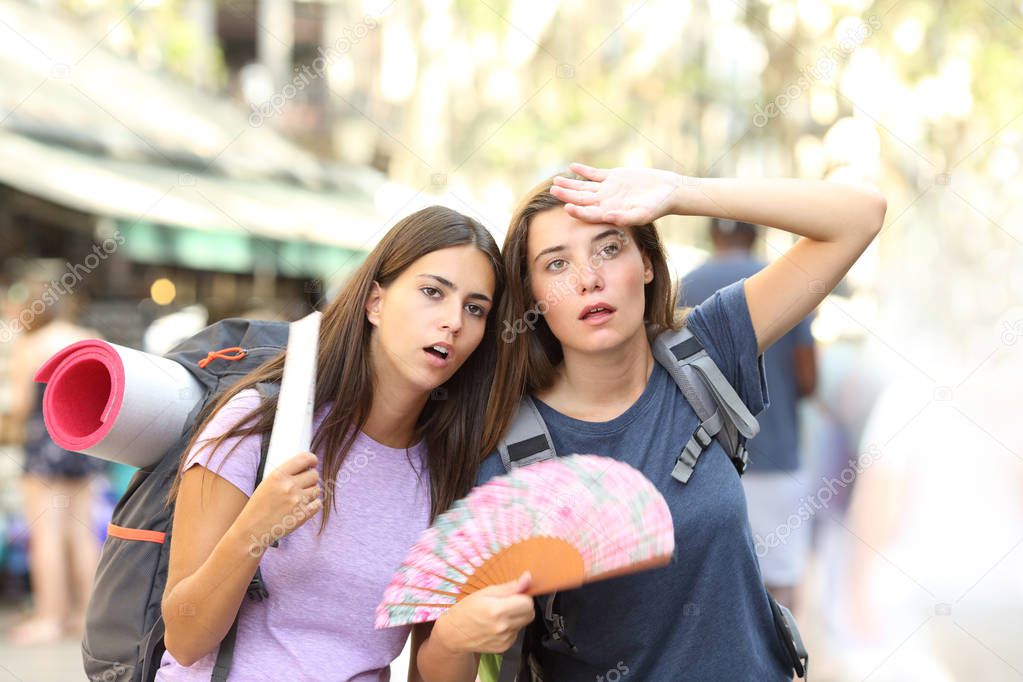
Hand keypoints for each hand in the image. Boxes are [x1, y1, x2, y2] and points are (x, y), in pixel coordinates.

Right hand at [235, 451, 321, 555]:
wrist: (252, 530)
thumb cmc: (257, 507)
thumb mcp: (266, 484)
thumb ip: (284, 475)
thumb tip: (304, 468)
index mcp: (278, 476)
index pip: (304, 459)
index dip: (312, 459)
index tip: (313, 462)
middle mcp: (289, 486)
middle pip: (314, 475)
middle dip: (311, 478)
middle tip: (304, 483)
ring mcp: (297, 501)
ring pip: (317, 489)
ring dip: (311, 492)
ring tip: (299, 498)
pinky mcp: (303, 514)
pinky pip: (318, 503)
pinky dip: (313, 505)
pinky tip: (303, 507)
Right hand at [433, 572, 534, 653]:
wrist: (453, 633)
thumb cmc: (466, 610)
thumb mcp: (486, 592)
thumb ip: (510, 587)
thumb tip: (527, 578)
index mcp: (497, 610)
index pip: (527, 602)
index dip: (523, 596)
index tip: (514, 594)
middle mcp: (502, 627)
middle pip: (530, 614)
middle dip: (523, 606)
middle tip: (507, 603)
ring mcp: (503, 639)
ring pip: (524, 623)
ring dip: (517, 617)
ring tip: (499, 615)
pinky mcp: (504, 647)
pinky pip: (516, 633)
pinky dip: (510, 628)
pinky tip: (497, 625)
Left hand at [550, 162, 685, 225]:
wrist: (668, 191)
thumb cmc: (657, 207)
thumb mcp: (643, 214)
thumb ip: (625, 217)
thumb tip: (609, 218)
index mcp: (610, 213)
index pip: (589, 213)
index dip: (577, 211)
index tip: (566, 208)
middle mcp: (605, 202)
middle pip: (582, 199)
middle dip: (567, 196)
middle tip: (553, 191)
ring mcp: (608, 189)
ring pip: (584, 186)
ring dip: (570, 184)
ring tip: (556, 181)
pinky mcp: (613, 176)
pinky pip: (594, 173)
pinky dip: (584, 170)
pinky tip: (572, 167)